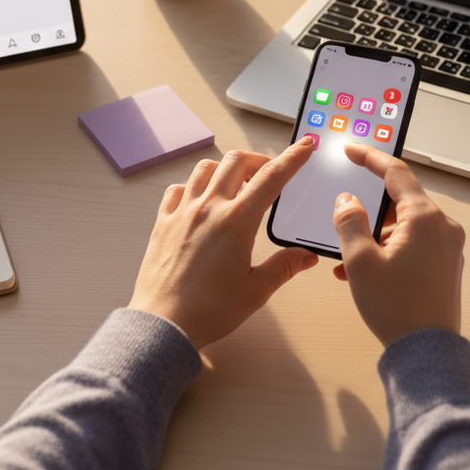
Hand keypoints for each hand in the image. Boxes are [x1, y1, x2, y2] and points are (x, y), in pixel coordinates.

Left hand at [129, 139, 319, 348]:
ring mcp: (182, 212)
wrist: (164, 324)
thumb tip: (306, 256)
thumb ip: (284, 266)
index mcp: (237, 221)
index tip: (304, 146)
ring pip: (205, 169)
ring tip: (235, 184)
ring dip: (225, 168)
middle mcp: (208, 208)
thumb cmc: (208, 310)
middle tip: (268, 172)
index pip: (272, 177)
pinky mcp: (163, 222)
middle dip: (258, 159)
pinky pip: (177, 189)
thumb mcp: (256, 290)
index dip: (293, 157)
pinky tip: (199, 200)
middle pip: (236, 161)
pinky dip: (192, 186)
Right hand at [332, 141, 464, 346]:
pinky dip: (389, 250)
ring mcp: (449, 247)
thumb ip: (350, 221)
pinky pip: (414, 245)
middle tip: (344, 216)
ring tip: (349, 261)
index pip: (395, 173)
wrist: (426, 352)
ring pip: (404, 225)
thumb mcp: (360, 261)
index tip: (351, 150)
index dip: (369, 158)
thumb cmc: (395, 307)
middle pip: (400, 200)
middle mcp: (443, 227)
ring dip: (375, 235)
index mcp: (424, 218)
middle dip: (369, 209)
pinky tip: (365, 273)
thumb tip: (348, 200)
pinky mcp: (447, 265)